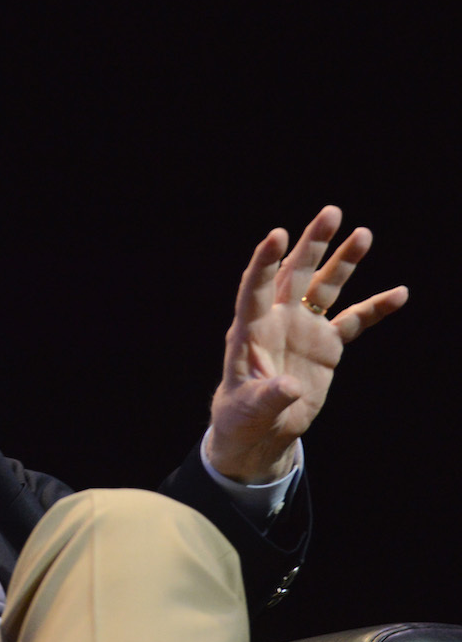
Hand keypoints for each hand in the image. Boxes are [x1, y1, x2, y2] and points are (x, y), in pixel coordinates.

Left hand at [207, 205, 407, 482]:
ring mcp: (303, 328)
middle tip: (331, 213)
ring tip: (363, 234)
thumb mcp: (251, 408)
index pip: (255, 288)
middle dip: (312, 244)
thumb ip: (268, 395)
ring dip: (343, 262)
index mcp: (250, 330)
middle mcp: (278, 320)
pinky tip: (399, 294)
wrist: (261, 428)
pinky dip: (374, 308)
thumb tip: (289, 387)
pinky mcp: (326, 345)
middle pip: (295, 274)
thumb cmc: (243, 414)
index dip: (264, 262)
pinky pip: (353, 320)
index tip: (277, 234)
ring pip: (325, 287)